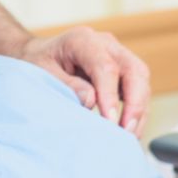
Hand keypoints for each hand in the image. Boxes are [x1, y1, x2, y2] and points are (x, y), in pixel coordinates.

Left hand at [19, 28, 149, 135]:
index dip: (110, 96)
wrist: (36, 53)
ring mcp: (116, 54)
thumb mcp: (40, 72)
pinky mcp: (121, 69)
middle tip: (127, 131)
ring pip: (141, 80)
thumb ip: (65, 85)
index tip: (110, 121)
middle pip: (134, 70)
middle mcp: (105, 44)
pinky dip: (136, 109)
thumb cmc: (35, 63)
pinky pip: (137, 87)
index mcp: (83, 40)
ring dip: (140, 109)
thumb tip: (90, 100)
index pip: (106, 68)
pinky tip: (130, 129)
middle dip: (135, 103)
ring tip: (130, 136)